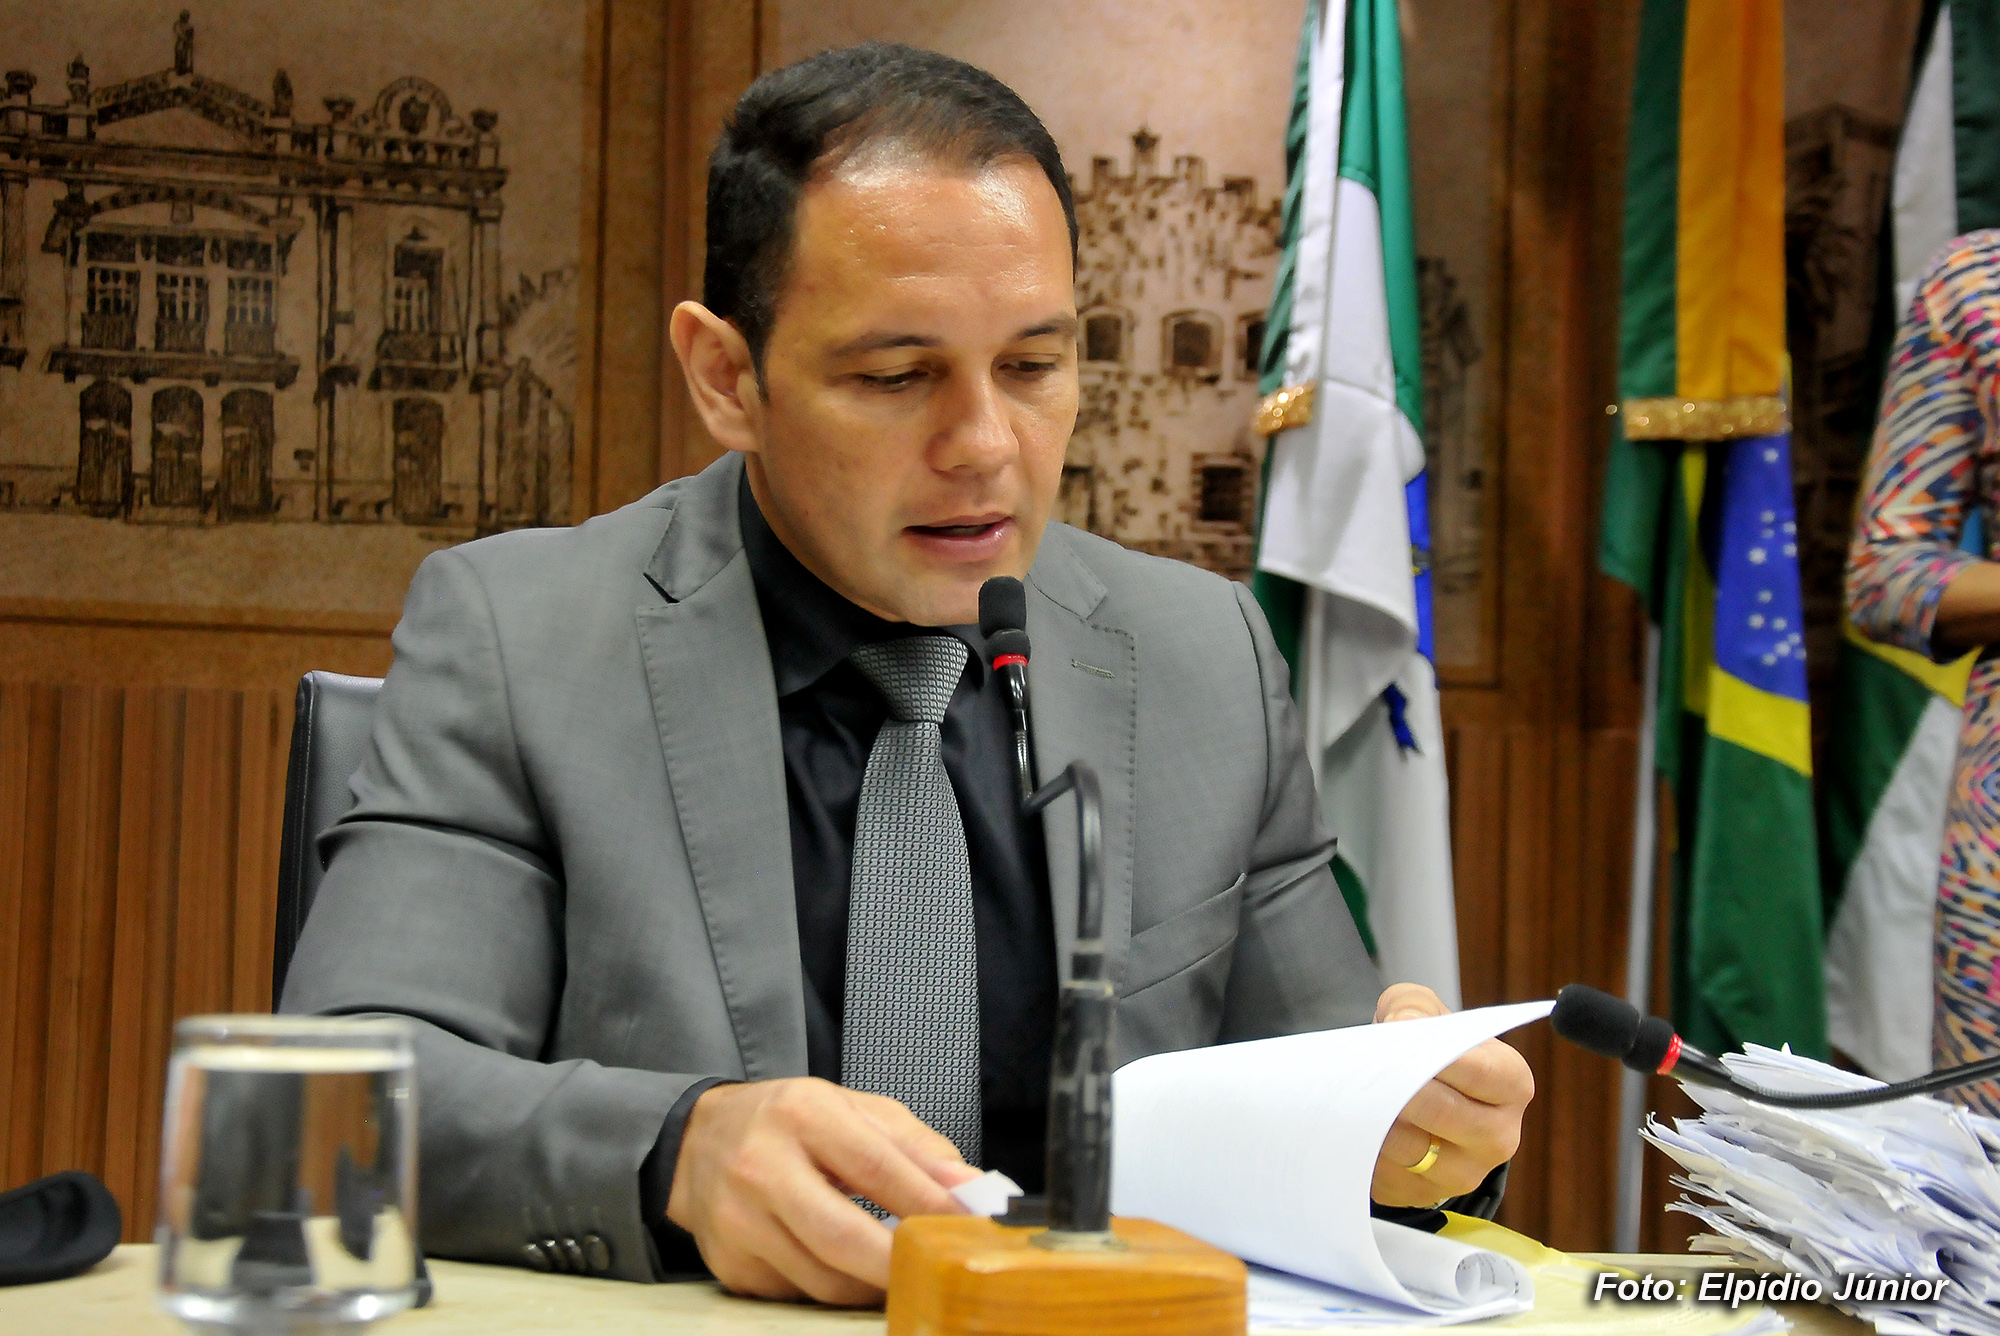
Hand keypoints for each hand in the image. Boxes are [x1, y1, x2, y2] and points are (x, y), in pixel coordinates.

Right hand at [666, 1078, 980, 1303]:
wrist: (700, 1142)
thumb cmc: (790, 1122)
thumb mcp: (854, 1110)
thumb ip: (917, 1147)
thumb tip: (971, 1190)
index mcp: (802, 1114)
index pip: (876, 1167)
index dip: (928, 1202)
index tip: (969, 1224)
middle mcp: (761, 1167)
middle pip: (844, 1236)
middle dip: (901, 1262)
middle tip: (940, 1270)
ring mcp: (739, 1222)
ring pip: (824, 1279)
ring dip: (872, 1283)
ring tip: (899, 1269)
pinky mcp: (730, 1265)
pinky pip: (798, 1293)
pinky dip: (833, 1286)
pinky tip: (845, 1267)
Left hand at [1368, 983, 1534, 1208]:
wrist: (1419, 1101)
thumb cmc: (1428, 1052)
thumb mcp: (1425, 1013)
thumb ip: (1413, 1007)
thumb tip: (1402, 1025)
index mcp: (1512, 1084)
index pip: (1477, 1072)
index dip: (1434, 1056)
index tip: (1398, 1038)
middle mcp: (1500, 1136)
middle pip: (1440, 1111)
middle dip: (1398, 1086)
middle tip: (1367, 1067)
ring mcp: (1464, 1174)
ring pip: (1408, 1146)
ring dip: (1375, 1117)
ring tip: (1356, 1093)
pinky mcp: (1423, 1195)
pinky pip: (1384, 1173)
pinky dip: (1363, 1146)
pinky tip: (1353, 1123)